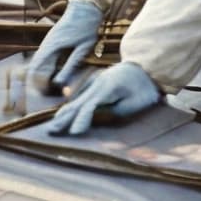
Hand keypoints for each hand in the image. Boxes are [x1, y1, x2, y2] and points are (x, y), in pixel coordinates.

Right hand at [27, 0, 102, 92]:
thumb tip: (59, 84)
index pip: (34, 73)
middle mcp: (44, 47)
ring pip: (37, 68)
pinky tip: (57, 79)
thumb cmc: (87, 28)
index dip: (38, 88)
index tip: (47, 98)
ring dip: (42, 80)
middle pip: (33, 72)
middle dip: (39, 87)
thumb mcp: (83, 49)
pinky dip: (46, 73)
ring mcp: (46, 45)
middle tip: (51, 99)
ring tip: (55, 92)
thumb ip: (71, 66)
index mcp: (50, 49)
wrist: (85, 8)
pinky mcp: (50, 45)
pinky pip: (43, 62)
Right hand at [46, 62, 160, 135]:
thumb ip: (115, 111)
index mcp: (108, 87)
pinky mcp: (98, 82)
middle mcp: (99, 82)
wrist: (148, 68)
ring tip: (53, 125)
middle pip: (79, 102)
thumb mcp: (134, 104)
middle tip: (51, 130)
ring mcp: (97, 81)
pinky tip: (64, 114)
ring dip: (66, 112)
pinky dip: (73, 105)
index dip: (81, 120)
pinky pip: (82, 95)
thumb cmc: (145, 89)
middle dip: (65, 117)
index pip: (90, 105)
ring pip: (78, 98)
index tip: (74, 133)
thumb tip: (97, 117)